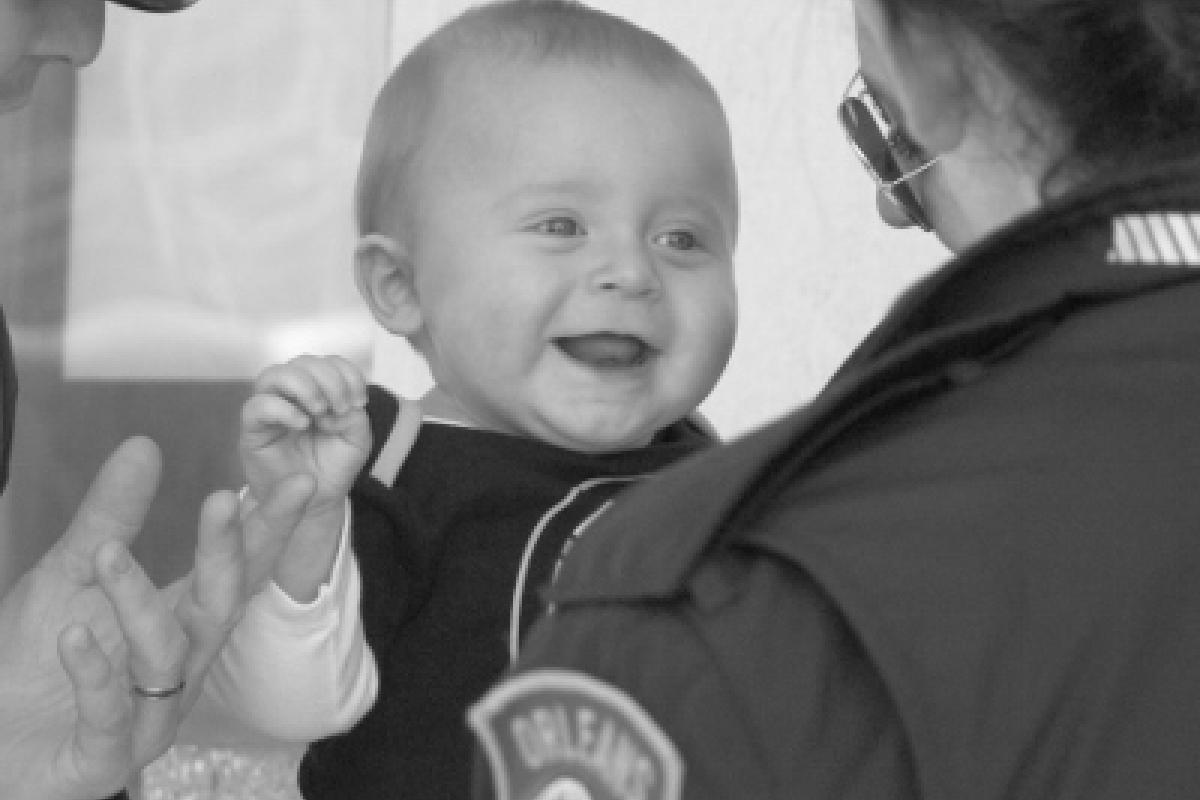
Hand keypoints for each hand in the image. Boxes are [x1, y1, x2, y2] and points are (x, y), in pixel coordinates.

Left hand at [0, 436, 313, 799]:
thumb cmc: (35, 664)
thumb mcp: (70, 576)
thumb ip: (110, 518)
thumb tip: (145, 444)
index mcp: (181, 626)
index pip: (238, 572)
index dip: (269, 529)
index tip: (297, 483)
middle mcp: (179, 672)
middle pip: (221, 610)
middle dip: (227, 556)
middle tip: (224, 500)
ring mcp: (147, 720)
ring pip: (168, 659)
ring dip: (140, 604)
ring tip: (106, 555)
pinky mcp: (105, 760)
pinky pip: (111, 717)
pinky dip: (96, 676)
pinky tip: (72, 640)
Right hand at [240, 355, 369, 600]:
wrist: (314, 502)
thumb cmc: (333, 466)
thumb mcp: (357, 440)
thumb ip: (355, 416)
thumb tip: (339, 404)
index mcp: (319, 390)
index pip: (328, 362)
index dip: (346, 372)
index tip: (360, 400)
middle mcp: (292, 394)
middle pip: (303, 362)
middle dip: (329, 379)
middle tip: (342, 407)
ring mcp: (270, 408)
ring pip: (275, 374)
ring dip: (304, 386)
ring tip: (321, 410)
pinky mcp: (253, 430)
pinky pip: (256, 406)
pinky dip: (282, 409)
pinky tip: (302, 424)